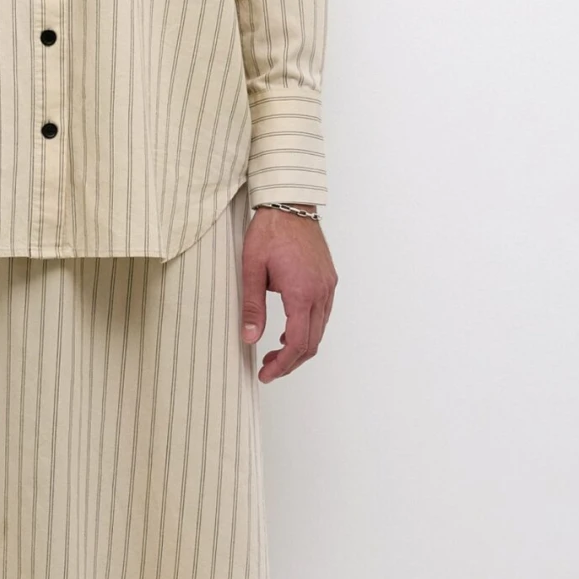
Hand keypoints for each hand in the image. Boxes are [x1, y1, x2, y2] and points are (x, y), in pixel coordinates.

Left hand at [241, 208, 336, 381]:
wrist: (290, 204)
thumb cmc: (269, 231)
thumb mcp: (251, 269)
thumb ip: (251, 306)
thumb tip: (249, 338)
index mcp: (302, 292)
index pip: (297, 343)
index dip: (282, 365)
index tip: (266, 374)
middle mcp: (321, 292)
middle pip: (312, 342)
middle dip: (290, 362)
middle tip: (268, 369)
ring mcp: (328, 286)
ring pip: (319, 330)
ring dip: (300, 347)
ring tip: (275, 353)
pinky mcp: (329, 279)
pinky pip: (323, 314)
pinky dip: (308, 329)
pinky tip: (288, 330)